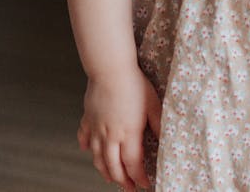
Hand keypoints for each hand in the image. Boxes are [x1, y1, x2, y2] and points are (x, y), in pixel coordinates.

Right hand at [77, 66, 161, 190]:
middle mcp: (110, 136)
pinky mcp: (88, 118)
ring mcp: (97, 128)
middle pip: (114, 166)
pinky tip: (88, 151)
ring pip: (97, 157)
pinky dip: (86, 146)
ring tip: (109, 178)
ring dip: (104, 171)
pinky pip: (84, 136)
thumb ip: (158, 124)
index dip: (139, 177)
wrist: (110, 69)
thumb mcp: (154, 105)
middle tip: (129, 188)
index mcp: (128, 133)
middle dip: (122, 181)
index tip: (145, 183)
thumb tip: (165, 138)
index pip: (133, 164)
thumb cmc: (134, 84)